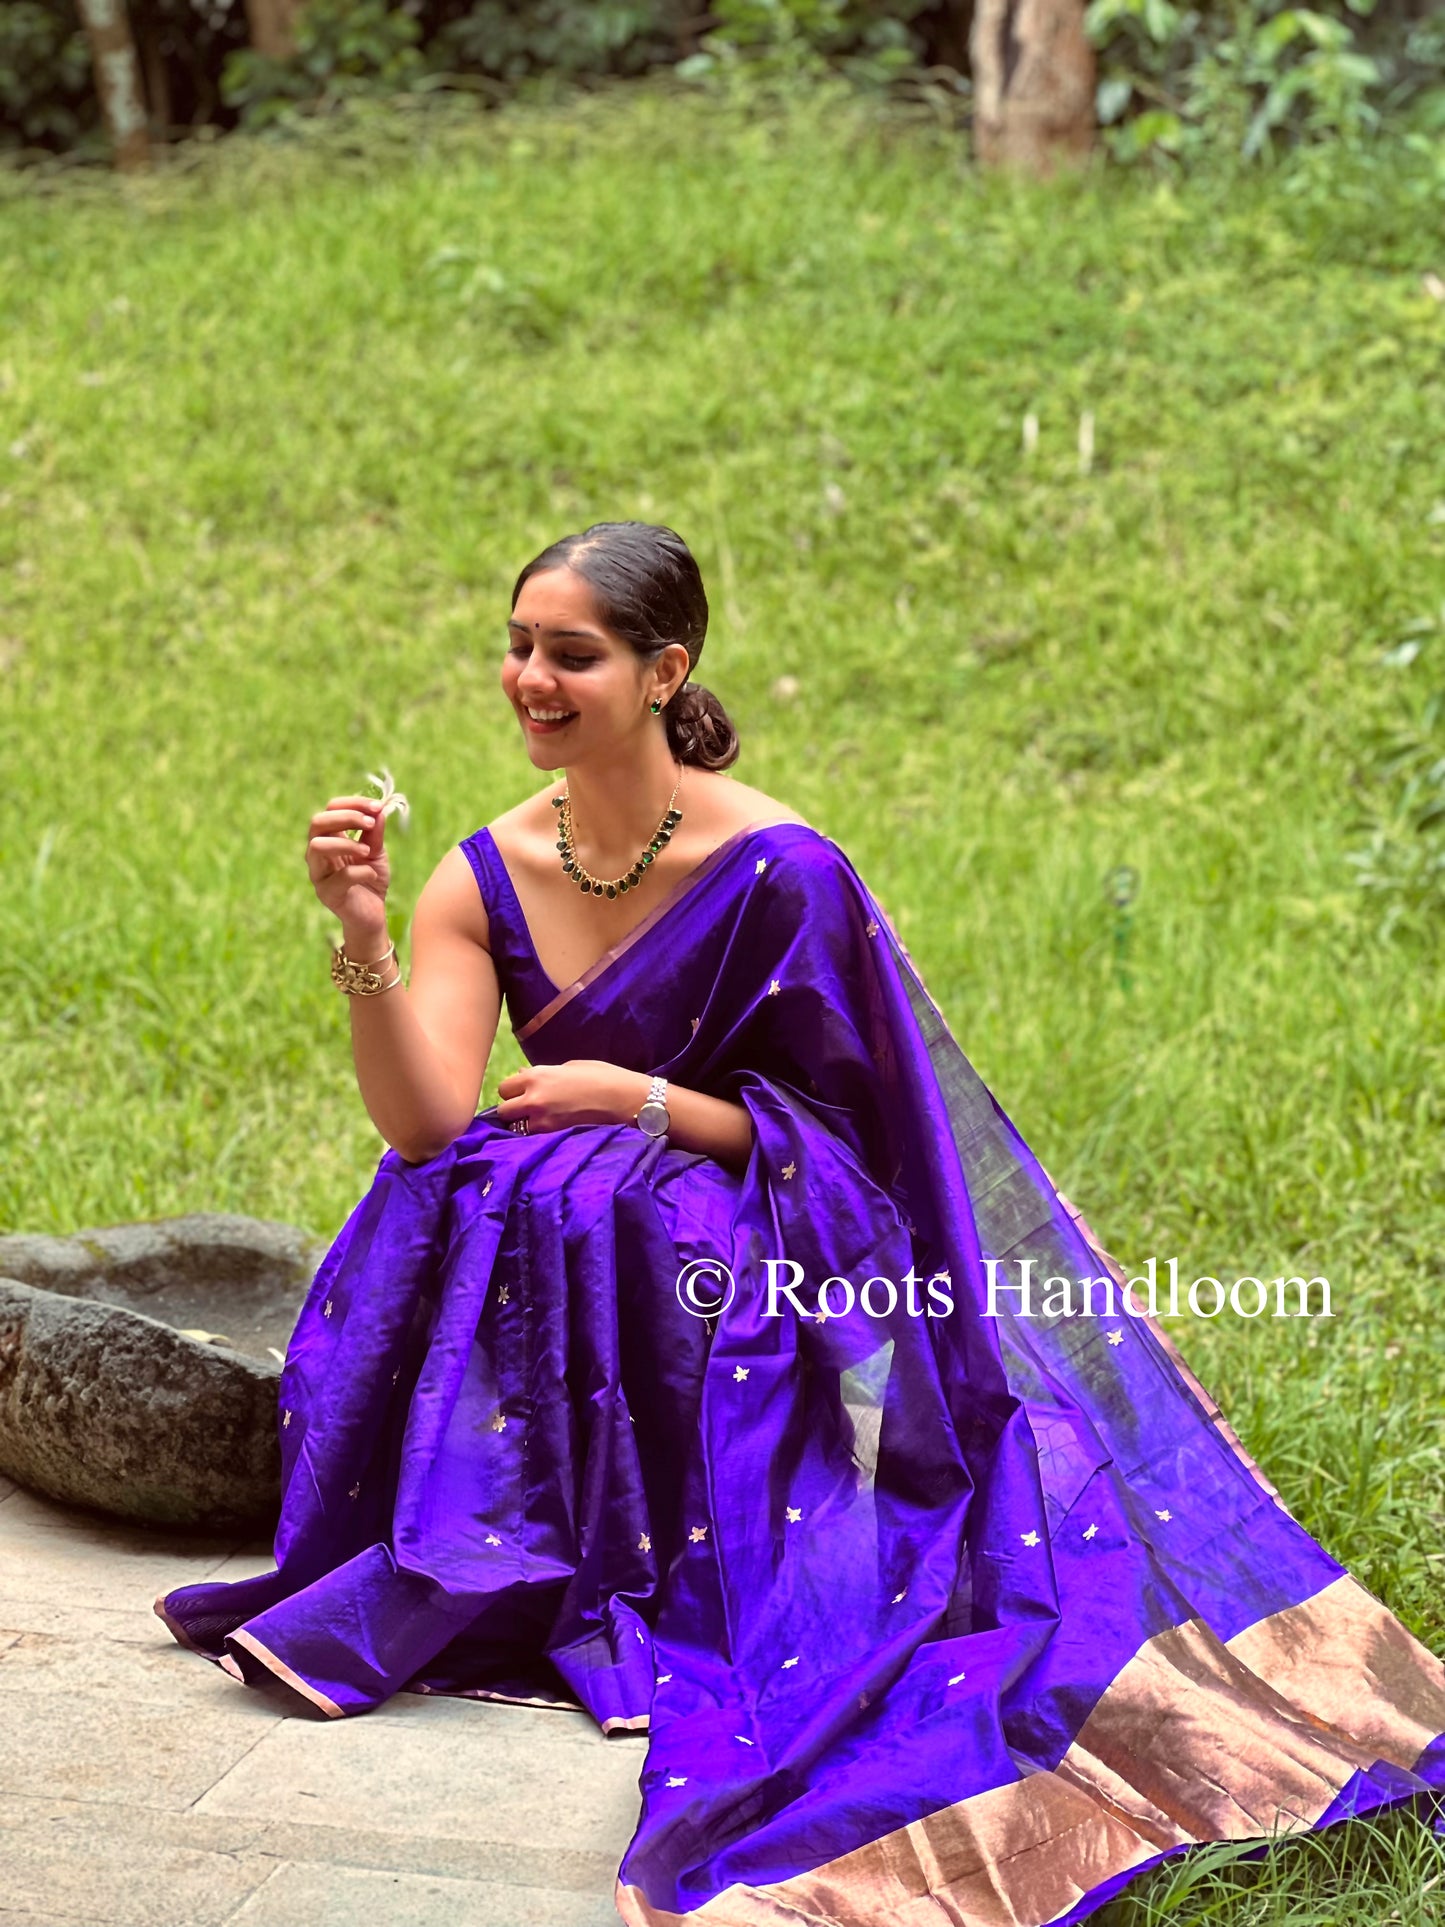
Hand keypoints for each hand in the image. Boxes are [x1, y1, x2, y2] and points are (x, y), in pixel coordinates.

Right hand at [306, 793, 389, 941]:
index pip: (330, 809)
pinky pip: (340, 877)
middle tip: (370, 824)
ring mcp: (318, 874)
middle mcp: (317, 853)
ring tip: (368, 852)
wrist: (373, 915)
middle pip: (317, 822)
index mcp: (328, 838)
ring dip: (346, 844)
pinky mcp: (327, 894)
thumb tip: (379, 810)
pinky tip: (372, 876)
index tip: (378, 807)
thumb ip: (375, 833)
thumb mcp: (376, 852)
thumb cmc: (370, 879)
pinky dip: (361, 872)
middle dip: (346, 818)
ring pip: (317, 846)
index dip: (352, 803)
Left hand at [496, 1061, 648, 1134]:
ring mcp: (542, 1121)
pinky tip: (549, 1130)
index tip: (522, 1093)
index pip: (504, 1088)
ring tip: (538, 1121)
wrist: (624, 1099)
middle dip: (512, 1111)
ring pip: (516, 1128)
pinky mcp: (554, 1136)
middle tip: (526, 1110)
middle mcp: (533, 1099)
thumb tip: (523, 1075)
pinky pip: (533, 1138)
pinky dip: (536, 1135)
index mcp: (536, 1076)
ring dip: (523, 1125)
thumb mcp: (570, 1067)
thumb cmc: (601, 1076)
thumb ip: (542, 1073)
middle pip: (503, 1111)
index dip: (512, 1091)